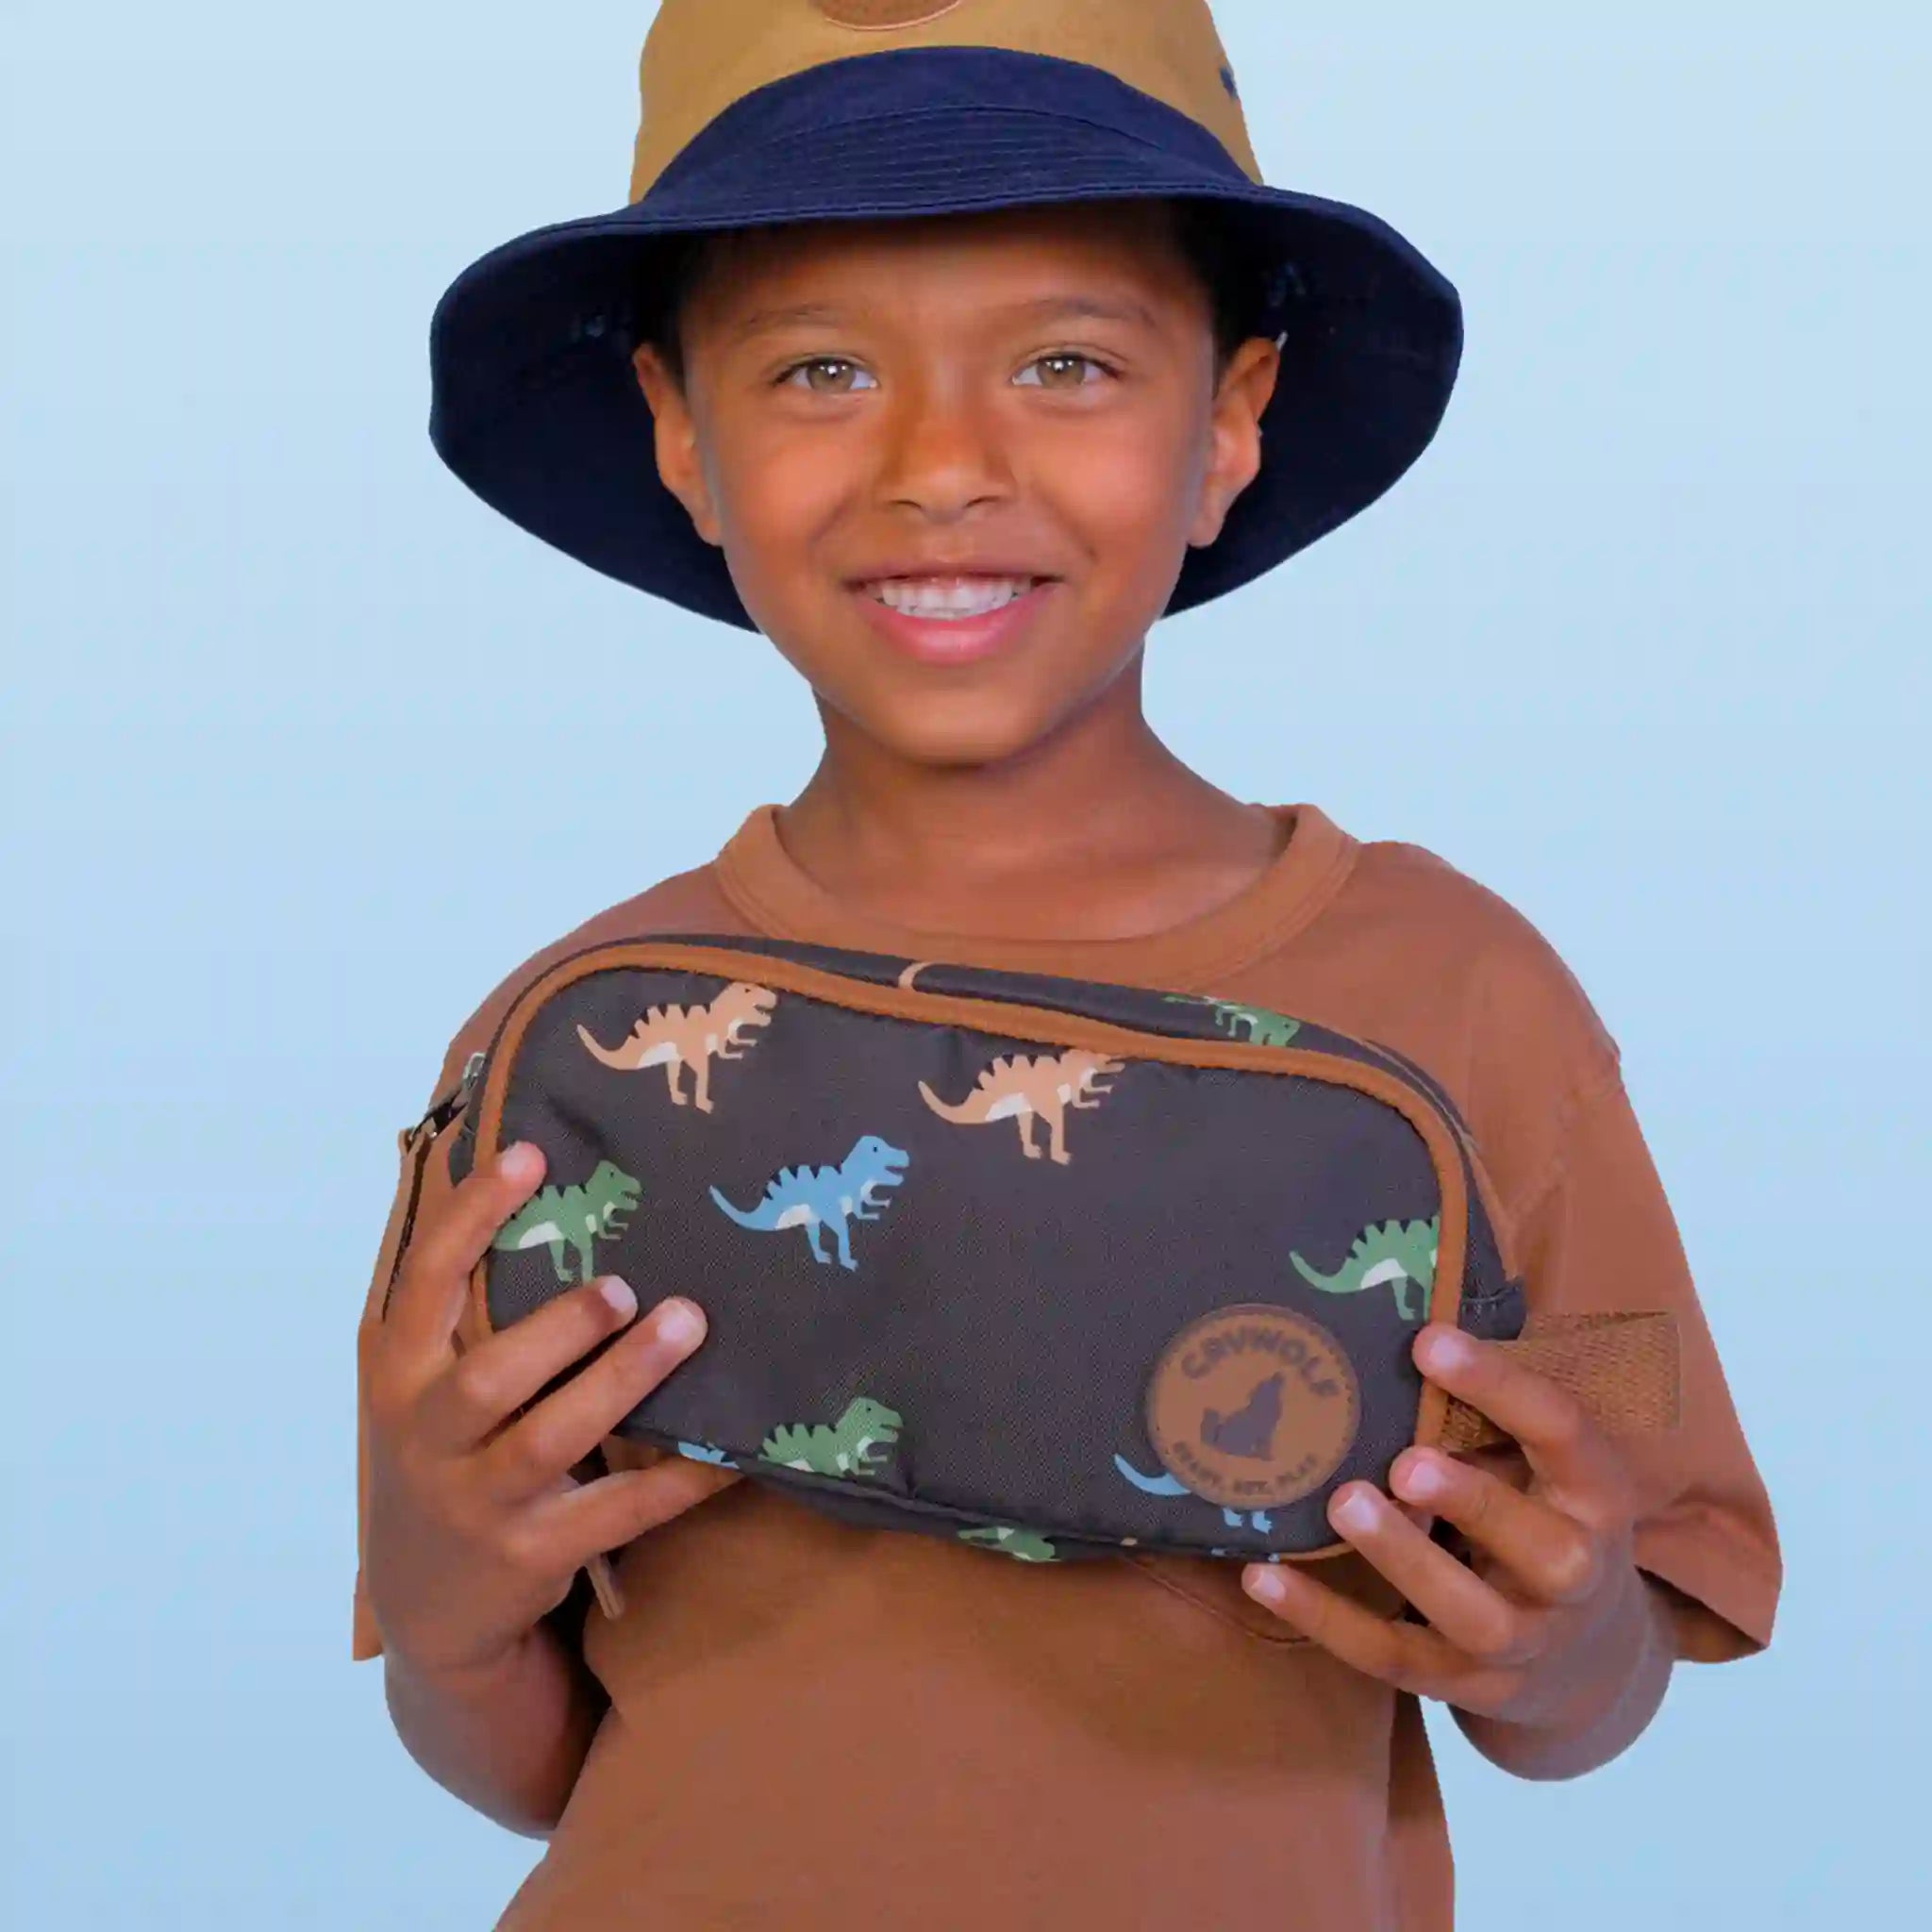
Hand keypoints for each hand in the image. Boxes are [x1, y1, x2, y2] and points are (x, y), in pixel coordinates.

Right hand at [360, 1140, 739, 1680]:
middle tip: (624, 1286)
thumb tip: (549, 1195)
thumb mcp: (421, 1391)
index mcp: (397, 1379)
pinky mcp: (535, 1555)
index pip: (423, 1285)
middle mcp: (428, 1440)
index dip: (472, 1218)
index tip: (530, 1155)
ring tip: (685, 1326)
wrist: (429, 1611)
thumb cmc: (444, 1460)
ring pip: (552, 1440)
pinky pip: (620, 1512)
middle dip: (559, 1328)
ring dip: (622, 1382)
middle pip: (488, 1378)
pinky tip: (733, 1450)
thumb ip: (463, 1318)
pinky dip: (680, 1480)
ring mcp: (480, 1503)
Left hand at [1241, 1324, 1653, 1732]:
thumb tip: (1387, 1328)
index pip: (1563, 1434)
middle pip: (1544, 1550)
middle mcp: (1575, 1577)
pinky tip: (1263, 1578)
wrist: (1589, 1667)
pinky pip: (1392, 1657)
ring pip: (1471, 1616)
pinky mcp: (1463, 1685)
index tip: (1428, 1340)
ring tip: (1344, 1503)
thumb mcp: (1545, 1471)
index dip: (1500, 1386)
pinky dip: (1325, 1620)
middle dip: (1474, 1504)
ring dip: (1405, 1560)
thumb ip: (1488, 1419)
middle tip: (1406, 1461)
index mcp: (1596, 1498)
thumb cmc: (1545, 1523)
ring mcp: (1523, 1642)